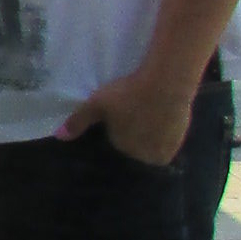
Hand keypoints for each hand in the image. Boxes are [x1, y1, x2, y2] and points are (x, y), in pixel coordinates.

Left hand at [58, 72, 192, 168]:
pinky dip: (165, 129)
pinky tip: (162, 114)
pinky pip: (169, 138)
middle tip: (135, 109)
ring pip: (153, 142)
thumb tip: (59, 137)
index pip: (118, 142)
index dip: (118, 126)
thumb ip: (78, 121)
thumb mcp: (98, 104)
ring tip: (149, 110)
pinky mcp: (182, 138)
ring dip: (151, 131)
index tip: (121, 112)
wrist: (166, 83)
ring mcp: (167, 149)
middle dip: (134, 132)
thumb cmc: (128, 94)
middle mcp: (147, 156)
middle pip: (136, 145)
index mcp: (126, 150)